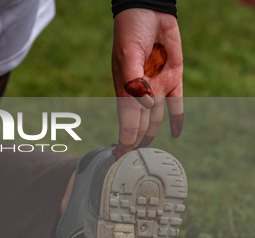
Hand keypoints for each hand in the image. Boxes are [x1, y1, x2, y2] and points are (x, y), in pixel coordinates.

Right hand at [111, 8, 182, 158]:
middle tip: (135, 161)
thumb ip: (135, 81)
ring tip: (150, 151)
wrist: (148, 11)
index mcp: (125, 89)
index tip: (120, 157)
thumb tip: (146, 105)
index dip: (124, 140)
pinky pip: (176, 103)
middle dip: (137, 141)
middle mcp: (141, 91)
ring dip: (153, 134)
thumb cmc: (131, 32)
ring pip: (156, 117)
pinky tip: (175, 133)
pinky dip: (176, 118)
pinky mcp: (173, 77)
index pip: (125, 122)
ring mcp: (158, 86)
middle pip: (140, 123)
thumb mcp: (128, 54)